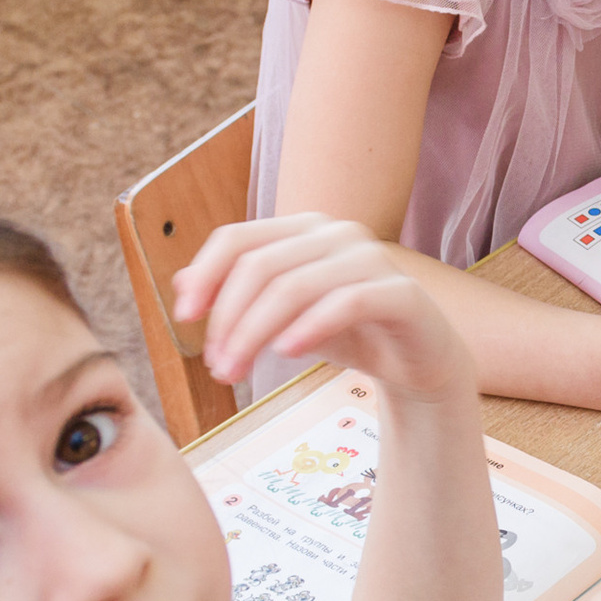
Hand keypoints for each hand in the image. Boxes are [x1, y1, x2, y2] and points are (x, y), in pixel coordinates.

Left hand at [173, 216, 474, 401]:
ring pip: (294, 287)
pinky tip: (288, 354)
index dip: (205, 275)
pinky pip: (346, 303)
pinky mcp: (402, 294)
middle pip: (260, 266)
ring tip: (237, 371)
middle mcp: (339, 234)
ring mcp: (374, 260)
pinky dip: (309, 328)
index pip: (238, 238)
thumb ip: (239, 295)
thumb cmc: (351, 333)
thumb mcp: (285, 316)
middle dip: (228, 319)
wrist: (419, 361)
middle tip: (217, 367)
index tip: (185, 319)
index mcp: (306, 229)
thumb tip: (181, 282)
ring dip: (255, 334)